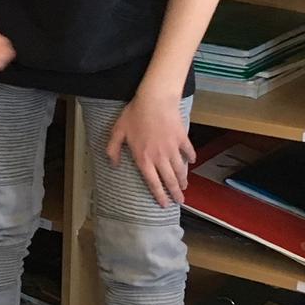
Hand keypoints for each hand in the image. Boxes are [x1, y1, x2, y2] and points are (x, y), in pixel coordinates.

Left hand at [106, 90, 194, 207]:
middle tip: (180, 201)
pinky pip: (188, 151)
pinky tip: (192, 162)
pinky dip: (191, 158)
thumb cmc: (134, 114)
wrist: (155, 100)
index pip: (152, 182)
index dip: (159, 195)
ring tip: (185, 186)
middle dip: (175, 192)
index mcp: (144, 158)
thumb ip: (113, 150)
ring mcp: (172, 148)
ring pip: (179, 169)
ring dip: (183, 179)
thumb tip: (113, 164)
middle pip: (169, 179)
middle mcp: (160, 157)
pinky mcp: (182, 138)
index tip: (165, 204)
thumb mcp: (117, 132)